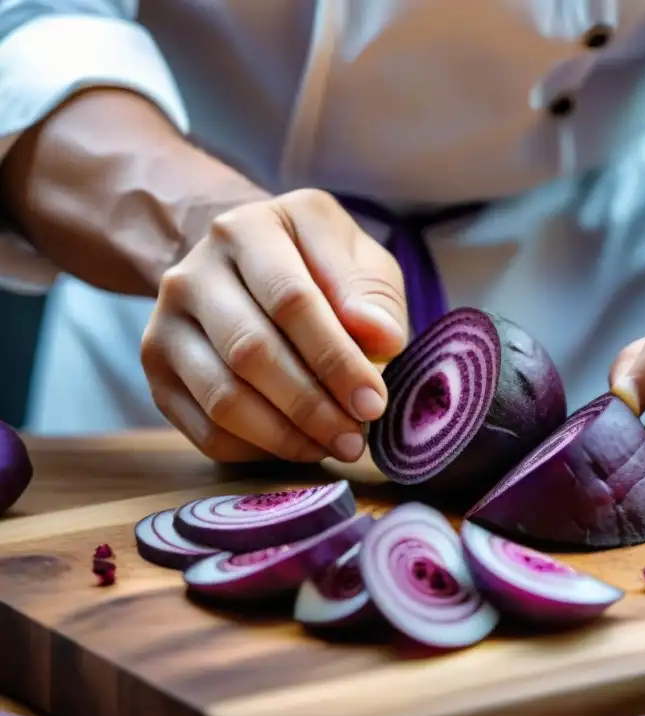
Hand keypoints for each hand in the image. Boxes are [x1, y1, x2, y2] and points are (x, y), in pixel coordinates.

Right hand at [141, 189, 407, 463]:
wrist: (243, 265)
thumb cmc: (315, 264)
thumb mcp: (355, 257)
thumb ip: (372, 294)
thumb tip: (381, 339)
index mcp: (247, 230)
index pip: (291, 301)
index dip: (335, 359)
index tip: (373, 402)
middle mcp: (192, 273)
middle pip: (251, 352)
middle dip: (312, 406)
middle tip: (356, 440)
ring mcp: (164, 323)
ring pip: (223, 398)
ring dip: (285, 436)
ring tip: (334, 447)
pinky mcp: (156, 369)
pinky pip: (203, 428)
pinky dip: (255, 450)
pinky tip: (298, 447)